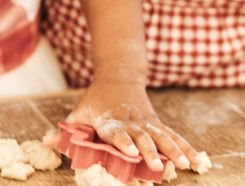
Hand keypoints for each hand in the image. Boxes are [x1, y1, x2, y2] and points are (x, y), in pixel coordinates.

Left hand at [53, 79, 199, 172]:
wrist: (119, 77)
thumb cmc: (96, 101)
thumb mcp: (80, 111)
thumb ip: (66, 130)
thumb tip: (44, 143)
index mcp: (112, 121)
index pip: (118, 133)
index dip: (124, 143)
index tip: (131, 153)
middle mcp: (133, 122)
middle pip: (144, 137)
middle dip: (152, 152)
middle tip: (159, 166)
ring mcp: (148, 123)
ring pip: (164, 136)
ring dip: (175, 151)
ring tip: (186, 165)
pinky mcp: (158, 124)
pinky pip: (175, 137)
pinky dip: (187, 148)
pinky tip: (199, 161)